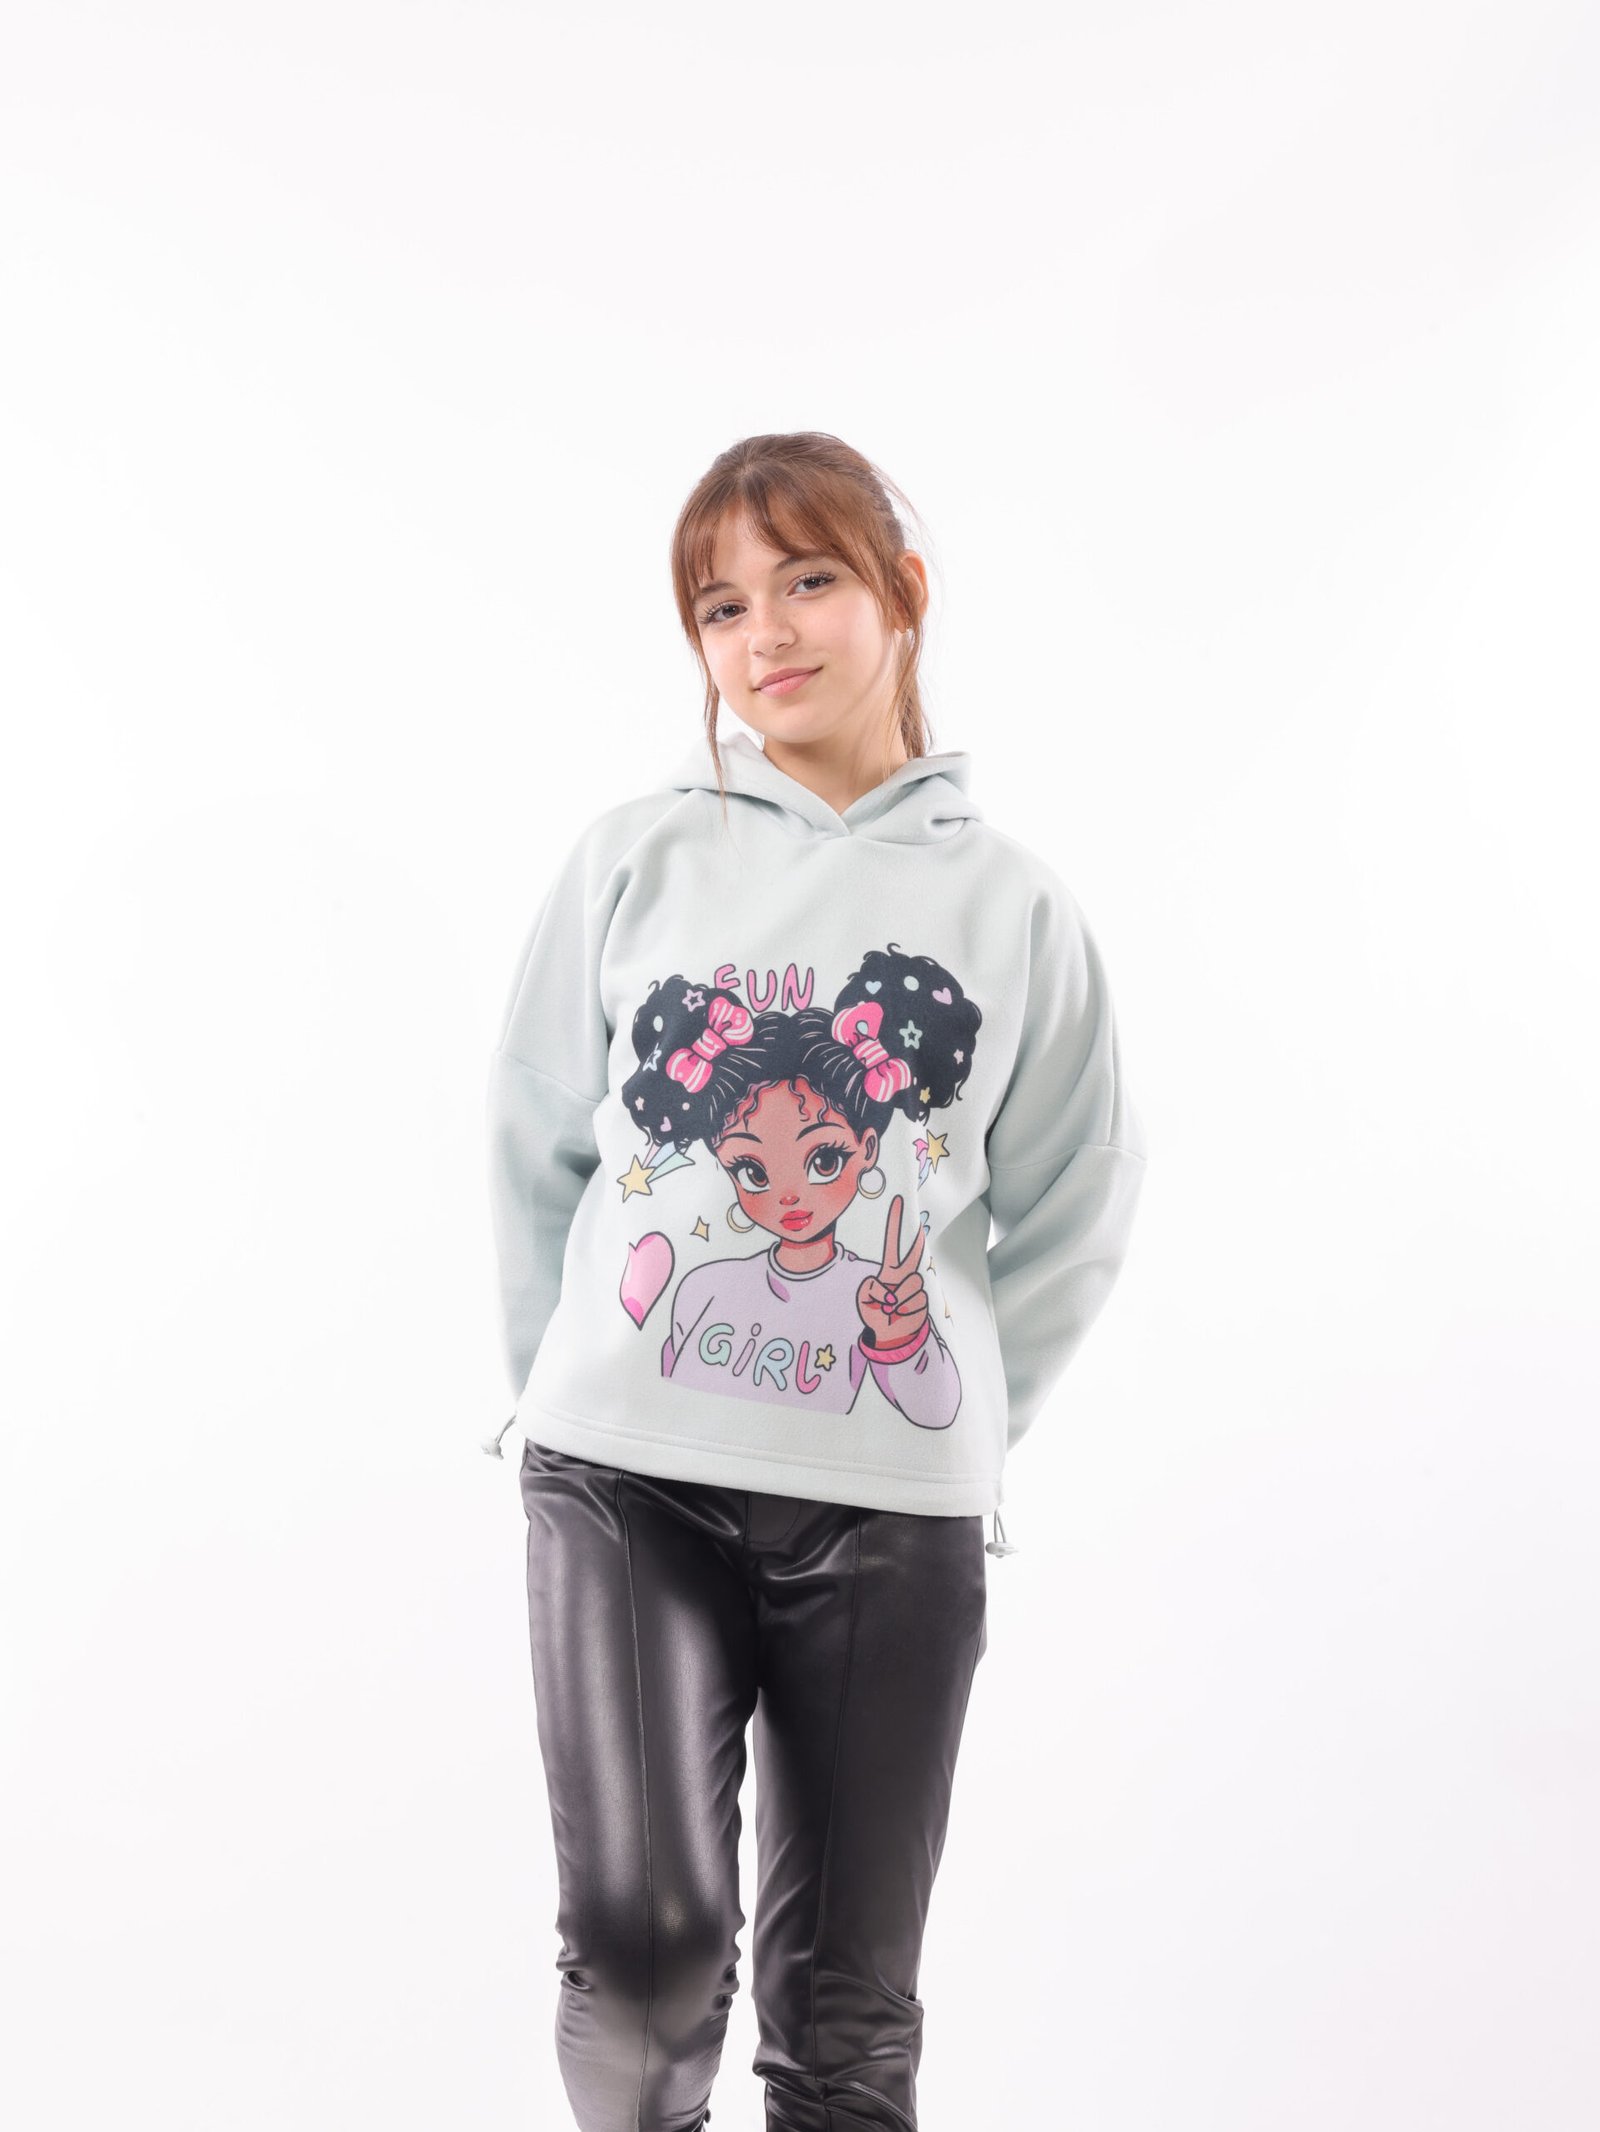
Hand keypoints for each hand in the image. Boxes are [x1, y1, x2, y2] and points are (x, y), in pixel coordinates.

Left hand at [856, 1194, 929, 1347]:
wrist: (890, 1334)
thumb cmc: (875, 1313)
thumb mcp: (864, 1299)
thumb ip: (872, 1289)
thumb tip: (889, 1290)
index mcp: (889, 1271)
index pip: (893, 1244)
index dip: (895, 1224)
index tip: (897, 1201)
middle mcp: (905, 1276)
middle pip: (915, 1255)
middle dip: (916, 1244)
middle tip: (918, 1228)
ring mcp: (916, 1288)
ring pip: (912, 1284)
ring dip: (898, 1299)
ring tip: (890, 1309)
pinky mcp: (924, 1302)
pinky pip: (916, 1301)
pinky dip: (905, 1310)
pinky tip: (900, 1316)